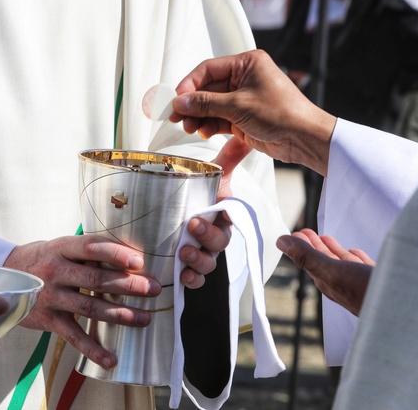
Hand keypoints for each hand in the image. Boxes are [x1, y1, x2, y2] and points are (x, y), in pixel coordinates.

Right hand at [4, 236, 160, 368]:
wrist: (5, 275)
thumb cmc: (44, 258)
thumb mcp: (61, 245)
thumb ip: (88, 250)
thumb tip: (130, 255)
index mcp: (62, 248)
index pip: (91, 247)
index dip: (115, 253)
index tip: (138, 260)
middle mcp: (56, 271)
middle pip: (96, 279)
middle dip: (128, 285)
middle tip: (153, 289)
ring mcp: (51, 297)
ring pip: (90, 307)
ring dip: (120, 314)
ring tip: (144, 318)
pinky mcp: (48, 320)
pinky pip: (73, 336)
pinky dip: (93, 349)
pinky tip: (111, 358)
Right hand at [170, 50, 336, 175]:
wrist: (303, 138)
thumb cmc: (282, 113)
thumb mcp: (238, 106)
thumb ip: (205, 103)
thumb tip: (180, 102)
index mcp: (247, 63)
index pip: (208, 69)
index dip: (189, 84)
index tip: (176, 99)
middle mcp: (244, 78)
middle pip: (207, 89)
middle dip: (192, 104)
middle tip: (177, 116)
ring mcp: (243, 98)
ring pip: (211, 105)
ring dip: (199, 117)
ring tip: (190, 127)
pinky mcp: (243, 116)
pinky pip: (218, 118)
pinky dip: (209, 124)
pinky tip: (204, 131)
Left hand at [178, 137, 250, 287]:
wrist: (171, 211)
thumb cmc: (195, 195)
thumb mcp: (211, 176)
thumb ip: (228, 157)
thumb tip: (245, 136)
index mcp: (221, 217)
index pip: (228, 222)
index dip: (219, 223)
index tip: (207, 214)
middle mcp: (214, 237)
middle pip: (219, 245)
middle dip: (207, 238)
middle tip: (191, 226)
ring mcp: (203, 254)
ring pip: (208, 265)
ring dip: (198, 261)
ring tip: (183, 253)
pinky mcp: (188, 268)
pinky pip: (196, 280)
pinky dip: (191, 281)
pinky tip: (182, 276)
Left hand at [276, 228, 374, 315]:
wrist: (410, 311)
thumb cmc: (369, 293)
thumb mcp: (333, 271)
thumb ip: (307, 256)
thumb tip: (280, 241)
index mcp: (332, 284)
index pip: (310, 261)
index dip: (302, 247)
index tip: (295, 233)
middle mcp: (346, 286)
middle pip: (325, 262)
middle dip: (314, 246)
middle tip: (305, 232)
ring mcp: (363, 286)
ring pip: (343, 264)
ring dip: (333, 250)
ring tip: (325, 238)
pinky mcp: (381, 283)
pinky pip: (363, 268)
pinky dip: (356, 258)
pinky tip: (355, 253)